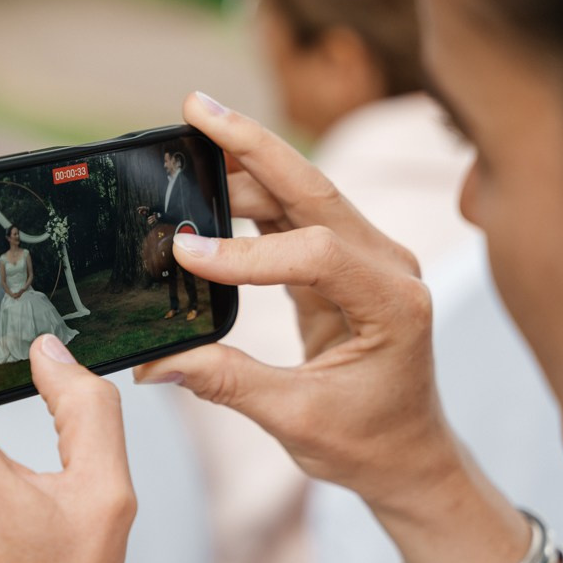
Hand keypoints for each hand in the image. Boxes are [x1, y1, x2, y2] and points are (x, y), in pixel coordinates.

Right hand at [134, 94, 459, 516]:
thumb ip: (226, 382)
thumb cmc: (369, 443)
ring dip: (246, 163)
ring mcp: (368, 258)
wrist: (408, 455)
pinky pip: (294, 217)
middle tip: (196, 107)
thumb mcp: (297, 420)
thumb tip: (153, 363)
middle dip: (253, 145)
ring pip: (302, 193)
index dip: (247, 253)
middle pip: (315, 189)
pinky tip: (212, 176)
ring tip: (190, 136)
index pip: (317, 255)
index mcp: (394, 304)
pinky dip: (251, 195)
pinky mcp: (342, 262)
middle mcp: (388, 266)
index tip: (184, 255)